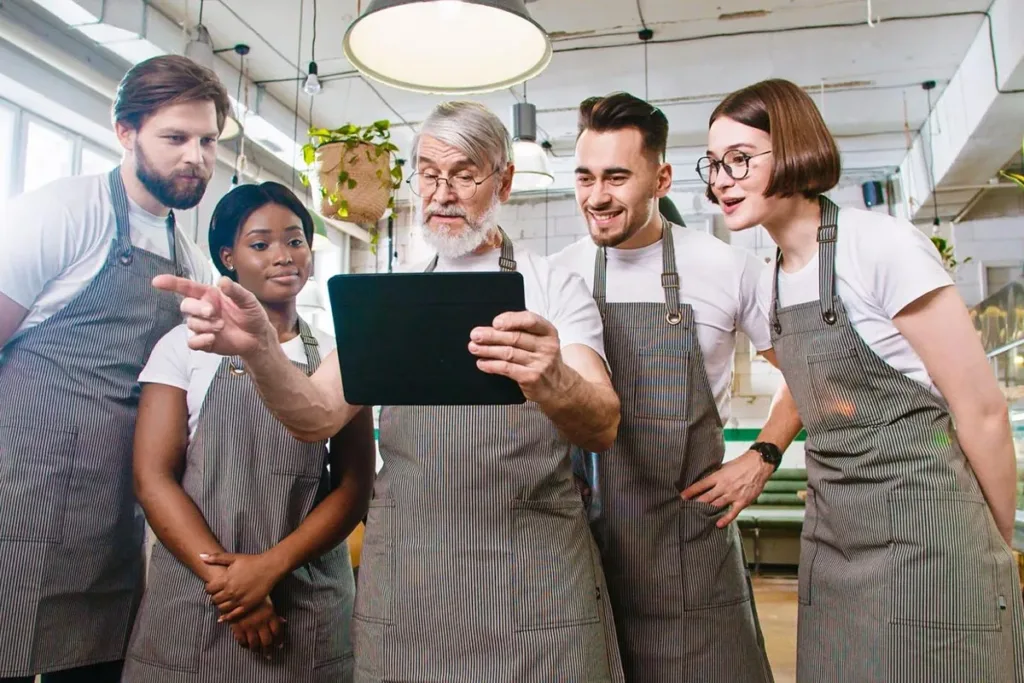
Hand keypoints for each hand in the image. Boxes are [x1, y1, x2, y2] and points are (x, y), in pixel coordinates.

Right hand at [152, 274, 270, 356]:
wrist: (258, 337)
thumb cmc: (251, 314)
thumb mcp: (248, 299)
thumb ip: (235, 291)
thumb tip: (222, 281)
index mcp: (209, 295)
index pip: (186, 287)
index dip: (171, 283)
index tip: (157, 282)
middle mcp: (202, 309)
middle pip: (185, 305)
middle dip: (197, 308)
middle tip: (213, 312)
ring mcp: (202, 326)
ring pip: (191, 324)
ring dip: (206, 325)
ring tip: (222, 326)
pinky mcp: (204, 342)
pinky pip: (192, 342)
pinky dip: (200, 340)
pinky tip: (212, 338)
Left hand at [201, 551, 284, 621]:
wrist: (269, 568)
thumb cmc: (252, 561)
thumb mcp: (234, 557)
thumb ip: (216, 558)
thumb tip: (201, 556)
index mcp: (226, 579)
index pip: (209, 589)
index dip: (209, 588)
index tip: (212, 587)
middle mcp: (231, 591)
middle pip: (214, 600)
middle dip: (214, 597)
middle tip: (218, 595)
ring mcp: (239, 599)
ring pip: (222, 608)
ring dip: (220, 606)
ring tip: (223, 602)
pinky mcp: (247, 605)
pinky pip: (233, 615)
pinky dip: (226, 617)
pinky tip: (223, 617)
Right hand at [228, 597, 285, 655]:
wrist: (237, 590)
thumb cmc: (255, 595)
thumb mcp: (268, 602)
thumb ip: (275, 614)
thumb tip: (284, 621)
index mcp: (269, 615)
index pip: (277, 632)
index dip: (279, 640)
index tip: (279, 646)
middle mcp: (260, 622)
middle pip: (267, 641)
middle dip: (268, 650)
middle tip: (269, 654)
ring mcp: (248, 625)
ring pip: (254, 643)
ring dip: (256, 650)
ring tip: (258, 652)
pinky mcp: (237, 626)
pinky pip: (241, 640)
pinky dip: (244, 645)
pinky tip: (246, 645)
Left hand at [468, 311, 569, 402]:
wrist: (558, 386)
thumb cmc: (543, 358)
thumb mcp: (541, 340)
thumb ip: (523, 330)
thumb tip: (494, 327)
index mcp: (548, 332)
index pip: (530, 320)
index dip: (511, 320)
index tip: (496, 323)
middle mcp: (546, 346)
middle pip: (515, 337)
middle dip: (492, 336)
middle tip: (475, 335)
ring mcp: (540, 363)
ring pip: (508, 353)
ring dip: (487, 350)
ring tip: (474, 347)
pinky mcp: (531, 377)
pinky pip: (507, 368)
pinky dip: (492, 365)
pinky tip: (482, 363)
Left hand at [680, 450, 774, 527]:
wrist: (758, 464)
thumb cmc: (741, 464)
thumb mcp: (724, 467)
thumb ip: (716, 475)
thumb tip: (705, 481)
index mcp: (718, 476)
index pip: (701, 485)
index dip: (690, 491)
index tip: (681, 497)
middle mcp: (724, 486)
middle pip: (706, 497)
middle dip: (696, 503)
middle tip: (686, 509)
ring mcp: (733, 494)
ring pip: (716, 505)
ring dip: (707, 510)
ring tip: (698, 516)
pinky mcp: (742, 501)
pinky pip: (732, 512)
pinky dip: (725, 519)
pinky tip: (718, 524)